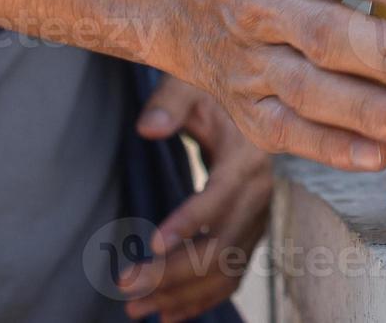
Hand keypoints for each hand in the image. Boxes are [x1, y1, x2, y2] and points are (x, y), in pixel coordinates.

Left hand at [120, 77, 271, 321]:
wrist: (251, 104)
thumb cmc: (212, 91)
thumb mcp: (191, 84)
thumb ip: (169, 103)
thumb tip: (147, 128)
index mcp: (248, 156)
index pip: (221, 196)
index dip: (189, 222)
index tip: (153, 244)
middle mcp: (260, 192)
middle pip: (221, 245)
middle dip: (172, 272)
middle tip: (124, 286)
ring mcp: (260, 217)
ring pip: (226, 269)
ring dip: (182, 294)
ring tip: (135, 309)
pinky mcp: (252, 232)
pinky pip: (232, 274)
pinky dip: (202, 299)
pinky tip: (168, 314)